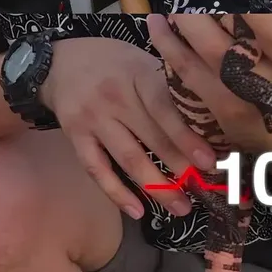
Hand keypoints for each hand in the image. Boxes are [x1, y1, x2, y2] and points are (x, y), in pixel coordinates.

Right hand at [39, 37, 216, 218]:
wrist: (58, 61)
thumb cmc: (112, 62)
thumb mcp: (142, 61)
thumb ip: (169, 86)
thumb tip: (212, 122)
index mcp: (137, 74)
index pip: (165, 108)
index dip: (187, 136)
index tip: (209, 162)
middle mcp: (114, 97)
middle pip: (151, 138)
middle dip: (180, 169)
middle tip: (204, 193)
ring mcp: (92, 117)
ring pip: (127, 158)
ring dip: (156, 187)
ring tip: (180, 207)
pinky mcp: (74, 135)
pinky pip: (96, 168)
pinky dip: (116, 192)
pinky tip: (136, 210)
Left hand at [147, 14, 271, 167]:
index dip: (250, 8)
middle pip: (226, 46)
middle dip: (200, 15)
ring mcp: (244, 100)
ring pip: (201, 59)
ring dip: (179, 28)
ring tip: (167, 4)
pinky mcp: (223, 112)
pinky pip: (189, 76)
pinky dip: (170, 49)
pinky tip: (158, 27)